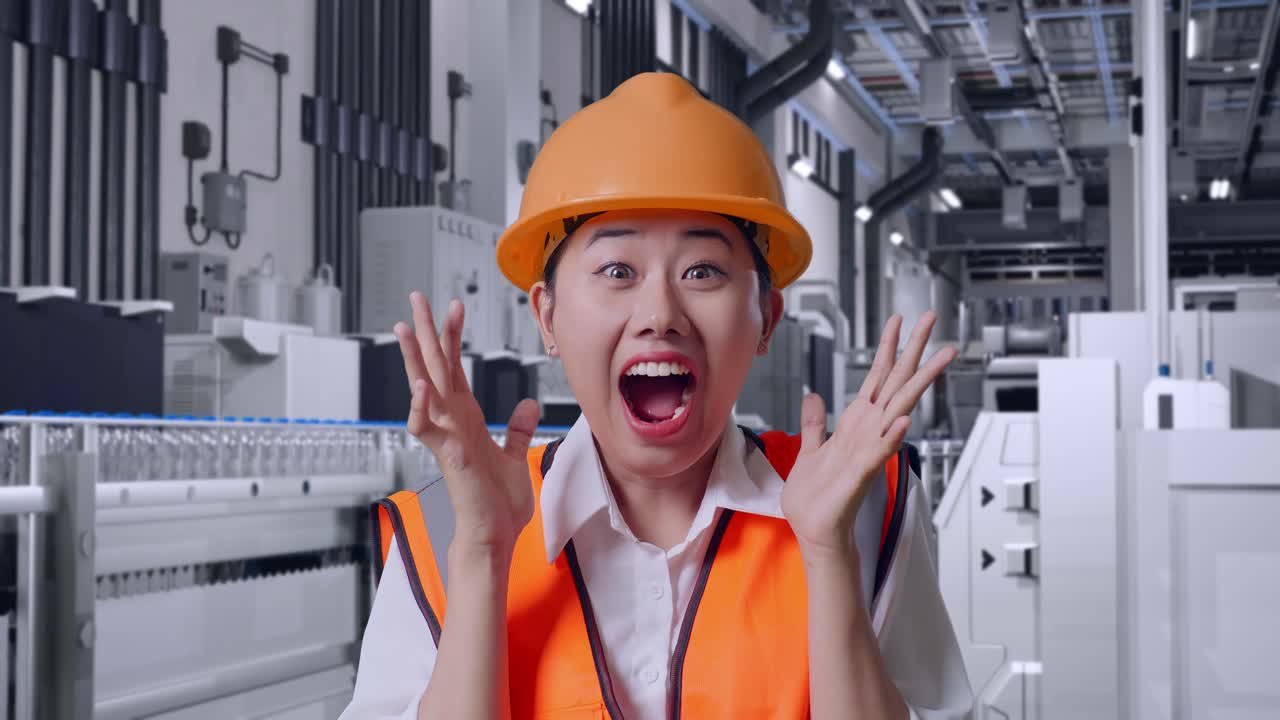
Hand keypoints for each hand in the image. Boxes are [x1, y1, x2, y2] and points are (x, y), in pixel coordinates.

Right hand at [395, 292, 538, 555]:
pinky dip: (422, 407)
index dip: (453, 336)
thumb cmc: (499, 503)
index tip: (454, 307)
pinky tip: (421, 386)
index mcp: (466, 418)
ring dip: (414, 360)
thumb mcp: (515, 456)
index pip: (455, 368)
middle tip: (416, 298)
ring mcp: (446, 437)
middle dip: (427, 332)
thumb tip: (526, 405)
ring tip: (405, 328)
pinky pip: (427, 428)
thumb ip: (517, 429)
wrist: (493, 535)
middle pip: (434, 367)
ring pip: (424, 390)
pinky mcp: (447, 456)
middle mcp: (452, 422)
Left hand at [780, 312, 954, 563]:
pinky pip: (878, 451)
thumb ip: (815, 423)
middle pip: (896, 383)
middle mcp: (868, 432)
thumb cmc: (817, 497)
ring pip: (898, 409)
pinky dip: (891, 436)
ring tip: (940, 357)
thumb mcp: (810, 449)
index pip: (876, 377)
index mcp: (856, 423)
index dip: (887, 348)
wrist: (816, 531)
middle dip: (914, 351)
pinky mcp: (860, 474)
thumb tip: (814, 396)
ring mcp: (868, 451)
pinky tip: (904, 420)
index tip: (898, 320)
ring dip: (918, 384)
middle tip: (932, 319)